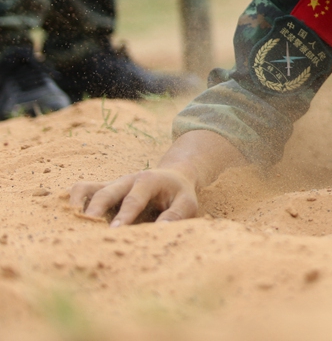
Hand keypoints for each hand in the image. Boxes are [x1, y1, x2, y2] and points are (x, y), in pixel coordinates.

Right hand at [70, 169, 197, 226]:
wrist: (173, 178)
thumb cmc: (179, 194)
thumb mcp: (188, 203)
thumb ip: (176, 215)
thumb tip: (161, 230)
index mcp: (148, 180)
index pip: (134, 198)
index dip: (124, 214)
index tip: (115, 231)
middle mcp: (126, 180)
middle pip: (105, 192)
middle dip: (96, 210)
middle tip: (88, 229)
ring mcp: (112, 184)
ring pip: (87, 188)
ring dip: (77, 204)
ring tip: (69, 223)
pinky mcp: (102, 190)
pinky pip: (82, 190)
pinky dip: (71, 201)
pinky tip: (65, 218)